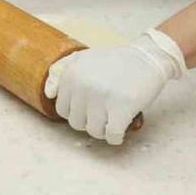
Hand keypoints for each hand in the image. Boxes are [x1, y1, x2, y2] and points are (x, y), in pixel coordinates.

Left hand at [43, 29, 185, 145]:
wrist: (147, 58)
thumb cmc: (114, 61)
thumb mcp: (83, 58)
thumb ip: (60, 72)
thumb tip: (48, 93)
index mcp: (71, 75)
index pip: (62, 110)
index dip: (78, 111)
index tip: (90, 105)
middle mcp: (83, 86)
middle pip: (77, 123)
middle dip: (90, 121)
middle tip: (104, 111)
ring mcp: (102, 98)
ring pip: (94, 132)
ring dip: (104, 129)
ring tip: (112, 117)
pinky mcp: (121, 108)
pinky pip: (112, 136)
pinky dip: (116, 136)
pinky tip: (122, 125)